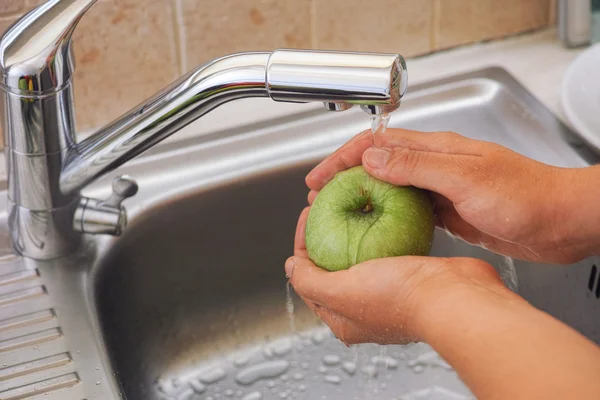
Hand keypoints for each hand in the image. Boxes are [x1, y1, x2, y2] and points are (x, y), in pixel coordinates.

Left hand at [286, 207, 509, 344]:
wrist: (457, 296)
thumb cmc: (401, 298)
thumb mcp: (341, 291)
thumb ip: (309, 281)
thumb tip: (291, 267)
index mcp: (343, 318)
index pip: (308, 277)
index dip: (303, 244)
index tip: (308, 216)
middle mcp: (364, 308)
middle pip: (331, 266)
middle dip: (324, 236)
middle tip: (324, 207)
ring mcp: (388, 291)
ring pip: (359, 256)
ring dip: (351, 231)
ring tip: (348, 205)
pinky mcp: (410, 275)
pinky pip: (385, 248)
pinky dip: (378, 231)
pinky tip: (377, 213)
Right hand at [306, 128, 599, 263]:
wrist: (561, 222)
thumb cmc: (525, 195)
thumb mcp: (465, 177)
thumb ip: (417, 165)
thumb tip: (372, 157)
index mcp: (436, 149)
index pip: (376, 145)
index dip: (342, 158)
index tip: (318, 178)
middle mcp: (435, 165)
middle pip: (378, 165)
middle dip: (345, 179)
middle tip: (319, 199)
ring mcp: (442, 189)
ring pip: (391, 189)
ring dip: (363, 199)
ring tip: (339, 215)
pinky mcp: (450, 212)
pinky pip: (410, 211)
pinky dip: (387, 218)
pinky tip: (377, 231)